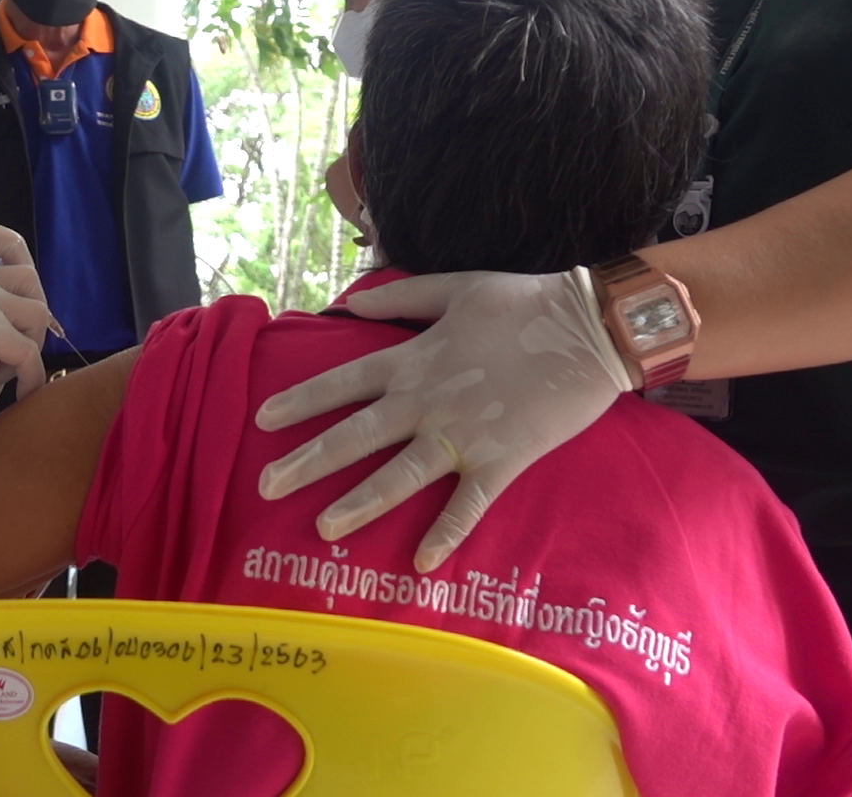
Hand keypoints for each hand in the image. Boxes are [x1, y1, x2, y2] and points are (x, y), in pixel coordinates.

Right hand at [0, 219, 49, 483]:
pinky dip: (30, 378)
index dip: (12, 248)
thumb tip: (42, 301)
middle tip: (8, 352)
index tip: (15, 285)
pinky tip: (14, 391)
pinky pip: (29, 351)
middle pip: (29, 278)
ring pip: (37, 313)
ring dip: (30, 349)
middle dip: (33, 320)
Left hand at [255, 269, 631, 572]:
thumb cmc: (522, 302)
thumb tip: (351, 303)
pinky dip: (446, 533)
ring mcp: (461, 434)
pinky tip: (421, 564)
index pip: (342, 382)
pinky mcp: (500, 461)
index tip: (263, 420)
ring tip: (323, 528)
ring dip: (359, 503)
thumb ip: (400, 298)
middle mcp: (425, 401)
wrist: (588, 327)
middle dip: (307, 462)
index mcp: (412, 359)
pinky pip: (467, 504)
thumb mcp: (455, 288)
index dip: (301, 401)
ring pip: (399, 475)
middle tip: (265, 486)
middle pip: (355, 435)